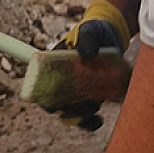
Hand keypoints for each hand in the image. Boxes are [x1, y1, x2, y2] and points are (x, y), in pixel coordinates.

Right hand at [50, 0, 132, 130]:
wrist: (111, 35)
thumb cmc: (94, 31)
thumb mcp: (89, 30)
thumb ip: (87, 39)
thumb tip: (85, 55)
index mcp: (54, 67)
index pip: (42, 88)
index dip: (47, 101)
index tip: (58, 105)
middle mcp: (63, 81)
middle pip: (58, 105)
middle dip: (69, 111)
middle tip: (83, 105)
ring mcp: (78, 90)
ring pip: (74, 112)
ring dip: (82, 116)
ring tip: (94, 107)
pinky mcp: (92, 95)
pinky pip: (88, 114)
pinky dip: (91, 121)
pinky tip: (98, 120)